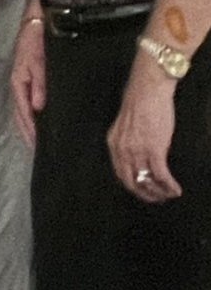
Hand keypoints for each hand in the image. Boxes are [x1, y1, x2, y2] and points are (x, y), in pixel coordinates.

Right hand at [9, 17, 45, 146]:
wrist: (38, 22)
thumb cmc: (37, 40)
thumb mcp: (39, 61)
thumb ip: (39, 84)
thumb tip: (38, 108)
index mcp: (19, 83)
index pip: (24, 113)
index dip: (30, 131)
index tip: (38, 147)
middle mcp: (19, 85)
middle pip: (21, 115)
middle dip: (27, 133)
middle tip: (38, 150)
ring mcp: (22, 82)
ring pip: (23, 110)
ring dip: (28, 126)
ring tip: (37, 141)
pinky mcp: (28, 78)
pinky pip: (28, 102)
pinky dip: (31, 115)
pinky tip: (39, 119)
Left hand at [108, 60, 180, 202]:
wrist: (148, 90)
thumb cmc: (140, 104)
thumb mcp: (126, 126)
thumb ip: (129, 142)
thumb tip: (139, 156)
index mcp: (114, 144)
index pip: (120, 173)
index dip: (132, 186)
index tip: (143, 192)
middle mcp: (122, 149)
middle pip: (131, 181)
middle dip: (144, 194)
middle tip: (157, 199)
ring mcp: (137, 150)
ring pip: (147, 181)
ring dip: (159, 192)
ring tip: (168, 195)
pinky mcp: (154, 149)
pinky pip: (161, 175)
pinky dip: (169, 185)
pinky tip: (176, 190)